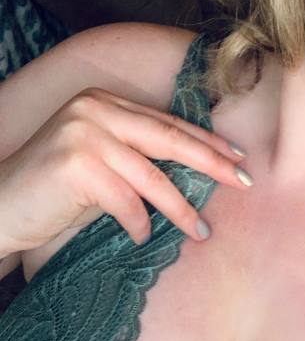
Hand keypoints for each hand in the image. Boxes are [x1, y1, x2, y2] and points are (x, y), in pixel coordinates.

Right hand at [0, 87, 251, 252]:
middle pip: (170, 139)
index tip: (239, 157)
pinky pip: (126, 201)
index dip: (207, 141)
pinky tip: (142, 239)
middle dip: (213, 163)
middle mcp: (95, 110)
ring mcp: (84, 135)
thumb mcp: (103, 161)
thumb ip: (140, 155)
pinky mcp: (76, 166)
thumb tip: (202, 170)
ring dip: (181, 209)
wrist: (0, 207)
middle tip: (244, 182)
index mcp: (105, 102)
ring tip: (201, 231)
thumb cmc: (57, 191)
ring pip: (152, 177)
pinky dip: (139, 224)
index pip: (168, 122)